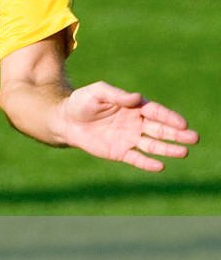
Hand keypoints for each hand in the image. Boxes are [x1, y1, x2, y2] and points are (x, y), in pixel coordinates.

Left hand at [62, 82, 198, 171]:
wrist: (65, 120)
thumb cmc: (82, 101)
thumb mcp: (98, 92)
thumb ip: (118, 95)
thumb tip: (137, 98)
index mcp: (134, 107)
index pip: (155, 112)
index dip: (169, 117)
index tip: (182, 123)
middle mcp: (136, 123)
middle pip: (160, 129)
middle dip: (177, 134)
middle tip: (194, 138)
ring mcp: (129, 138)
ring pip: (153, 145)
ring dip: (168, 149)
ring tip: (184, 152)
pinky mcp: (120, 152)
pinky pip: (136, 158)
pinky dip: (147, 163)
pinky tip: (160, 166)